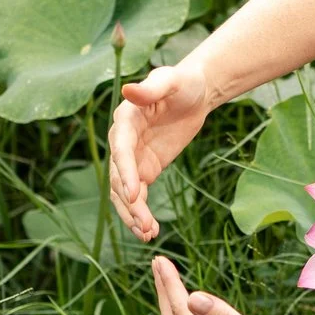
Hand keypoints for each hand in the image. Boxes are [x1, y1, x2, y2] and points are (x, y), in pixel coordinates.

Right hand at [109, 61, 213, 241]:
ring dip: (133, 214)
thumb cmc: (182, 82)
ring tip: (148, 234)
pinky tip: (151, 231)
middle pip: (120, 177)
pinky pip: (138, 196)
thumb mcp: (171, 80)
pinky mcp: (145, 169)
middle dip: (130, 203)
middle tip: (144, 225)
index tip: (134, 194)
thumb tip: (127, 90)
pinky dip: (142, 213)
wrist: (194, 93)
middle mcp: (123, 141)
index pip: (121, 149)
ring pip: (125, 193)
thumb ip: (151, 87)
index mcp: (125, 120)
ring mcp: (133, 159)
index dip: (126, 172)